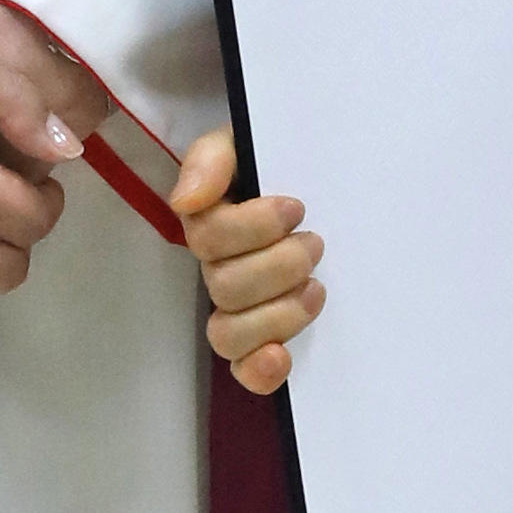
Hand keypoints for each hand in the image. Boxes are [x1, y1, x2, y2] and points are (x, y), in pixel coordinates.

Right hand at [173, 130, 321, 394]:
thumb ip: (213, 159)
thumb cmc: (284, 161)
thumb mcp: (247, 142)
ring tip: (317, 288)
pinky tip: (281, 358)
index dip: (253, 228)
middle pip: (224, 287)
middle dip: (278, 266)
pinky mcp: (265, 338)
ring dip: (278, 313)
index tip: (297, 208)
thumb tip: (187, 201)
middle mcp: (219, 268)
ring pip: (231, 331)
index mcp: (211, 222)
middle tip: (315, 243)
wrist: (325, 182)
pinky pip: (243, 368)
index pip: (209, 237)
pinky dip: (258, 371)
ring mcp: (240, 307)